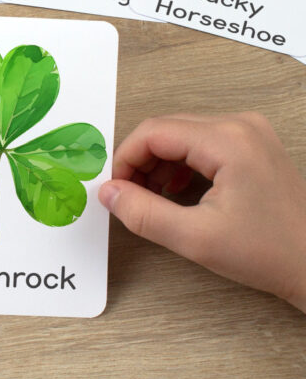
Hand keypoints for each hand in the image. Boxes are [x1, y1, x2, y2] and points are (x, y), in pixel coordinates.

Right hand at [98, 113, 305, 312]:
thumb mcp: (195, 238)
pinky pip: (201, 144)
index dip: (124, 159)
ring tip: (148, 198)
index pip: (153, 132)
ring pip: (181, 136)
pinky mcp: (252, 147)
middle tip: (126, 197)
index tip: (114, 190)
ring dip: (157, 164)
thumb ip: (143, 213)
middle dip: (139, 162)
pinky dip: (179, 165)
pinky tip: (174, 192)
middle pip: (166, 130)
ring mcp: (249, 134)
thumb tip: (108, 193)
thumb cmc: (270, 252)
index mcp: (227, 140)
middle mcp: (239, 126)